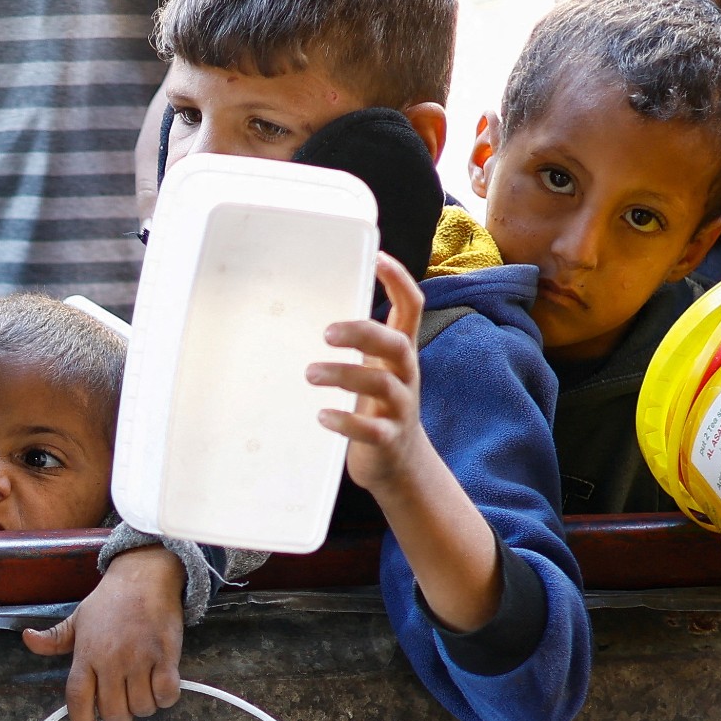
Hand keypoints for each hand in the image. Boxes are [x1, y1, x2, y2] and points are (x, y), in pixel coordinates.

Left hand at [23, 545, 184, 720]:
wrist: (145, 576)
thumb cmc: (110, 600)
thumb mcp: (78, 618)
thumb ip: (54, 637)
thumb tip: (28, 639)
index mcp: (86, 654)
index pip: (77, 698)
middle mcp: (110, 660)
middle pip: (113, 712)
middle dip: (118, 717)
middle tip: (123, 705)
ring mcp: (139, 659)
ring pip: (141, 708)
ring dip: (144, 707)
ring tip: (143, 691)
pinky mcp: (165, 656)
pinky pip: (166, 695)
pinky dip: (165, 698)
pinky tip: (162, 685)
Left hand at [311, 254, 501, 629]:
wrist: (399, 465)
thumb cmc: (375, 407)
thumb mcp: (374, 368)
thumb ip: (359, 341)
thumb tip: (308, 299)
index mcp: (400, 353)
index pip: (411, 307)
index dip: (399, 280)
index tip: (378, 255)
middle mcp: (405, 376)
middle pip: (396, 344)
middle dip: (363, 334)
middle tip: (326, 334)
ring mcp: (400, 409)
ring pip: (382, 386)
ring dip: (343, 376)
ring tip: (309, 374)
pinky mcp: (388, 441)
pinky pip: (371, 430)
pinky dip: (345, 422)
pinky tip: (321, 416)